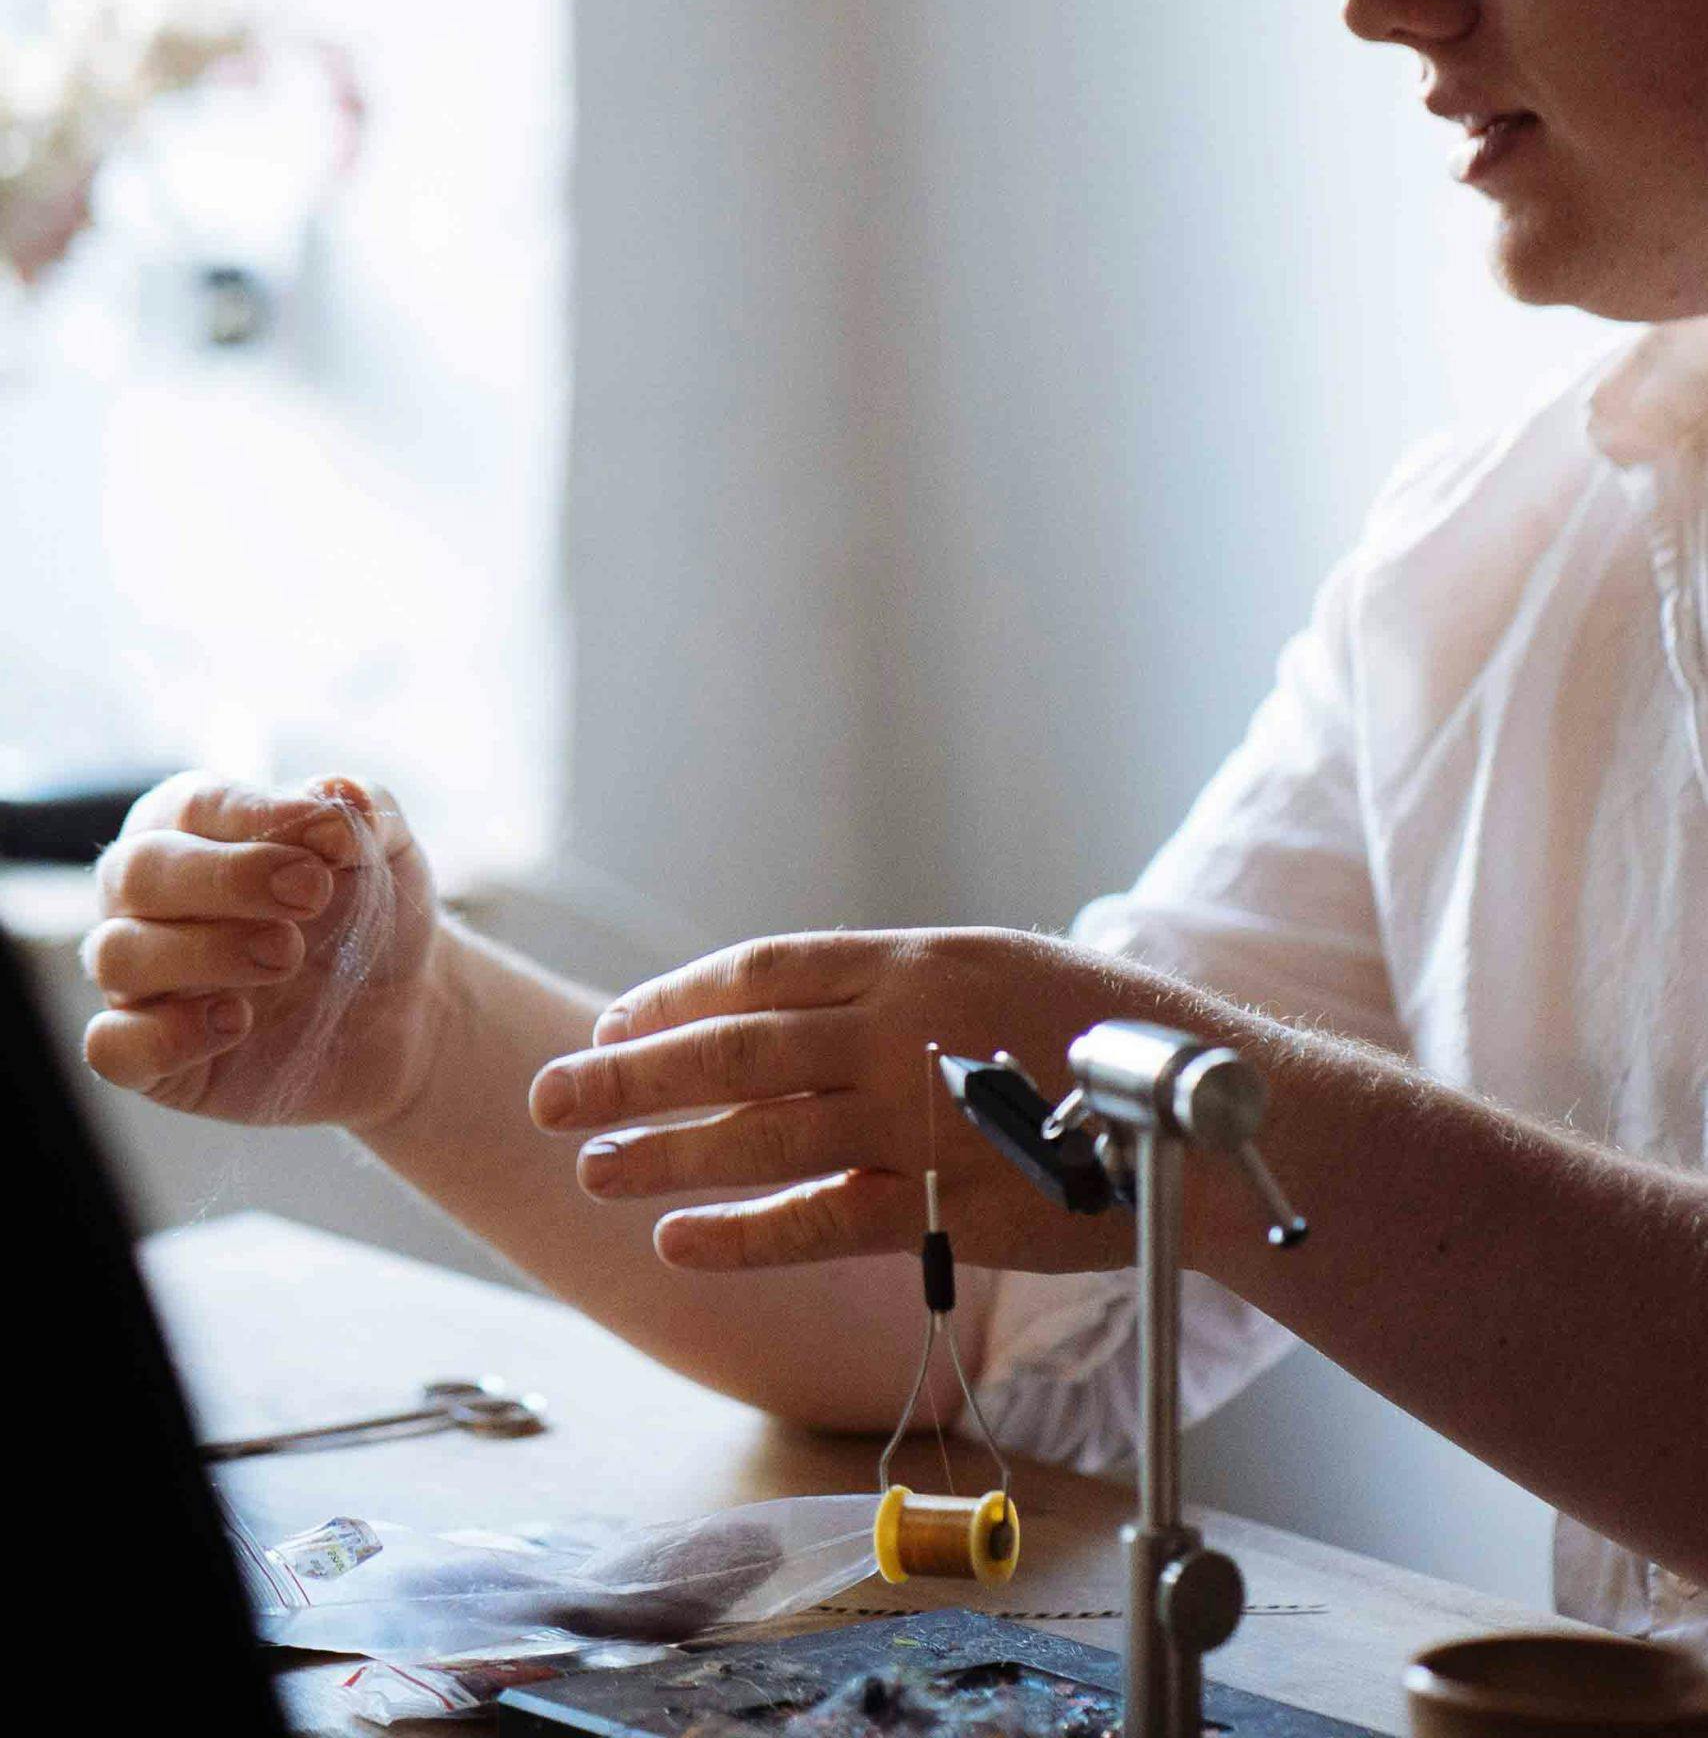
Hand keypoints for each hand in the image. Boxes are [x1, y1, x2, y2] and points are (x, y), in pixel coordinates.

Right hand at [83, 771, 442, 1131]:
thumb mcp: (387, 853)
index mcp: (195, 830)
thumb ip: (362, 813)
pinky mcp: (152, 1057)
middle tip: (312, 894)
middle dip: (226, 879)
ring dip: (203, 952)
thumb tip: (338, 792)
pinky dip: (164, 1036)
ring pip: (114, 954)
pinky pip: (112, 1047)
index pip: (191, 806)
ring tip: (287, 956)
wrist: (403, 1014)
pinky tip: (237, 1022)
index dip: (257, 817)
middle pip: (135, 872)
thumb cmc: (370, 915)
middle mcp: (150, 900)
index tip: (335, 838)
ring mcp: (144, 981)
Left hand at [530, 927, 1195, 1273]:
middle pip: (735, 1048)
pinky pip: (822, 1221)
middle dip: (630, 1071)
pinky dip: (744, 1233)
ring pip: (760, 1135)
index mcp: (917, 960)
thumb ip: (904, 989)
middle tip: (552, 1093)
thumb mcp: (1000, 971)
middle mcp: (906, 1028)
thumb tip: (808, 1006)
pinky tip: (680, 1241)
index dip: (678, 997)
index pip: (765, 969)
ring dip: (662, 1152)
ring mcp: (924, 1118)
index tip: (616, 1019)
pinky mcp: (950, 1206)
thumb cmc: (1108, 1038)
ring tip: (589, 1169)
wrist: (1213, 1113)